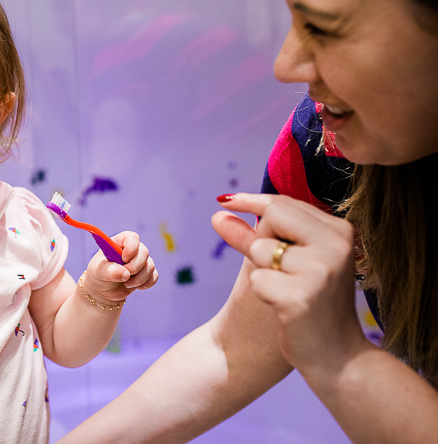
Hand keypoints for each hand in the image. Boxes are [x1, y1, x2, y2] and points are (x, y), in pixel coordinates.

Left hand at [83, 231, 157, 304]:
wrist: (103, 291)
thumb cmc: (98, 276)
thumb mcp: (98, 273)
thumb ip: (110, 271)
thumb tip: (126, 273)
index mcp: (118, 242)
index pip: (132, 237)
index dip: (131, 248)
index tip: (124, 259)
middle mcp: (132, 249)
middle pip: (144, 252)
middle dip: (135, 267)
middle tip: (124, 276)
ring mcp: (140, 260)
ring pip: (150, 266)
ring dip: (140, 278)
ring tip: (126, 284)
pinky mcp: (146, 272)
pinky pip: (154, 276)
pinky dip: (146, 283)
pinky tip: (136, 287)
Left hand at [213, 193, 367, 372]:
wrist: (336, 357)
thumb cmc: (310, 304)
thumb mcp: (292, 262)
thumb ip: (259, 234)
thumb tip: (218, 212)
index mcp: (340, 231)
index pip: (284, 204)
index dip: (251, 201)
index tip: (225, 200)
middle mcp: (335, 245)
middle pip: (273, 215)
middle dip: (258, 238)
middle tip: (269, 267)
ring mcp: (320, 270)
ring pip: (261, 249)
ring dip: (261, 273)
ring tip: (288, 294)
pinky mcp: (300, 296)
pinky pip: (258, 280)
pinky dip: (263, 295)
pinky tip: (286, 312)